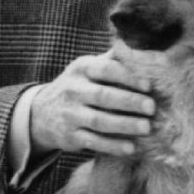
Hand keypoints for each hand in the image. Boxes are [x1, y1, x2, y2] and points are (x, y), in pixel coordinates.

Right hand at [29, 51, 156, 156]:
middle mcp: (73, 90)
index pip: (106, 69)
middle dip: (129, 101)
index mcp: (82, 68)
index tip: (149, 85)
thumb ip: (114, 58)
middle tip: (152, 108)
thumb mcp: (89, 68)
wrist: (41, 113)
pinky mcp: (69, 136)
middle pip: (103, 96)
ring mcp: (69, 114)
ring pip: (99, 120)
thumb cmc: (79, 86)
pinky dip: (112, 145)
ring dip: (124, 125)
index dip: (128, 77)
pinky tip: (131, 147)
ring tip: (146, 128)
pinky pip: (93, 141)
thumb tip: (145, 46)